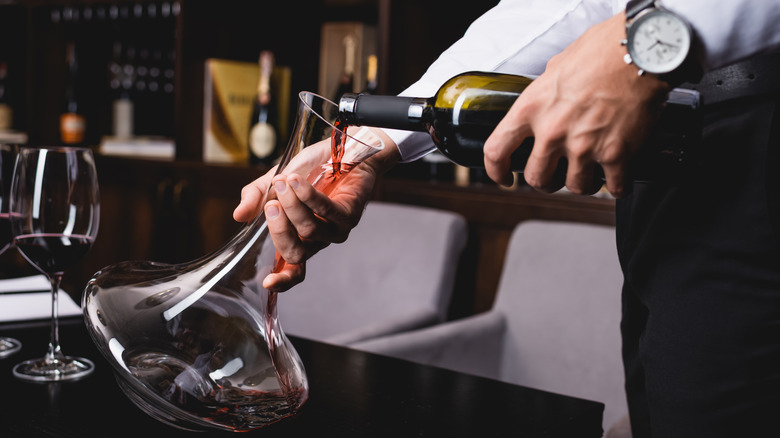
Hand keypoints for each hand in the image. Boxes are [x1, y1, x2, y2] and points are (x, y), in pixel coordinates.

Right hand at [233, 128, 399, 290]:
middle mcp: (319, 240)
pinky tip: (296, 181)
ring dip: (292, 205)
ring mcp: (337, 230)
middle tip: (271, 205)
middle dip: (278, 229)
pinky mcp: (350, 213)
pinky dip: (307, 196)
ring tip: (283, 182)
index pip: (294, 270)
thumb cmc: (311, 170)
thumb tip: (238, 216)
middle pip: (296, 252)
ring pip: (309, 229)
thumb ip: (256, 198)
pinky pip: (326, 210)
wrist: (342, 148)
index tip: (267, 283)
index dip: (282, 280)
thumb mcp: (274, 182)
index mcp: (300, 239)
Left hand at [483, 12, 670, 197]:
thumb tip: (544, 103)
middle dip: (546, 181)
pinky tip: (618, 179)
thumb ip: (544, 93)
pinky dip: (616, 186)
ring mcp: (583, 146)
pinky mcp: (615, 154)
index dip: (497, 171)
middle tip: (556, 175)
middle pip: (536, 178)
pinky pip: (612, 187)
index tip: (505, 177)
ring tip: (590, 174)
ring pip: (574, 187)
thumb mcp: (556, 68)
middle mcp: (552, 131)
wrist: (640, 51)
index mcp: (531, 108)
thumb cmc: (601, 51)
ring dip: (582, 183)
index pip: (496, 150)